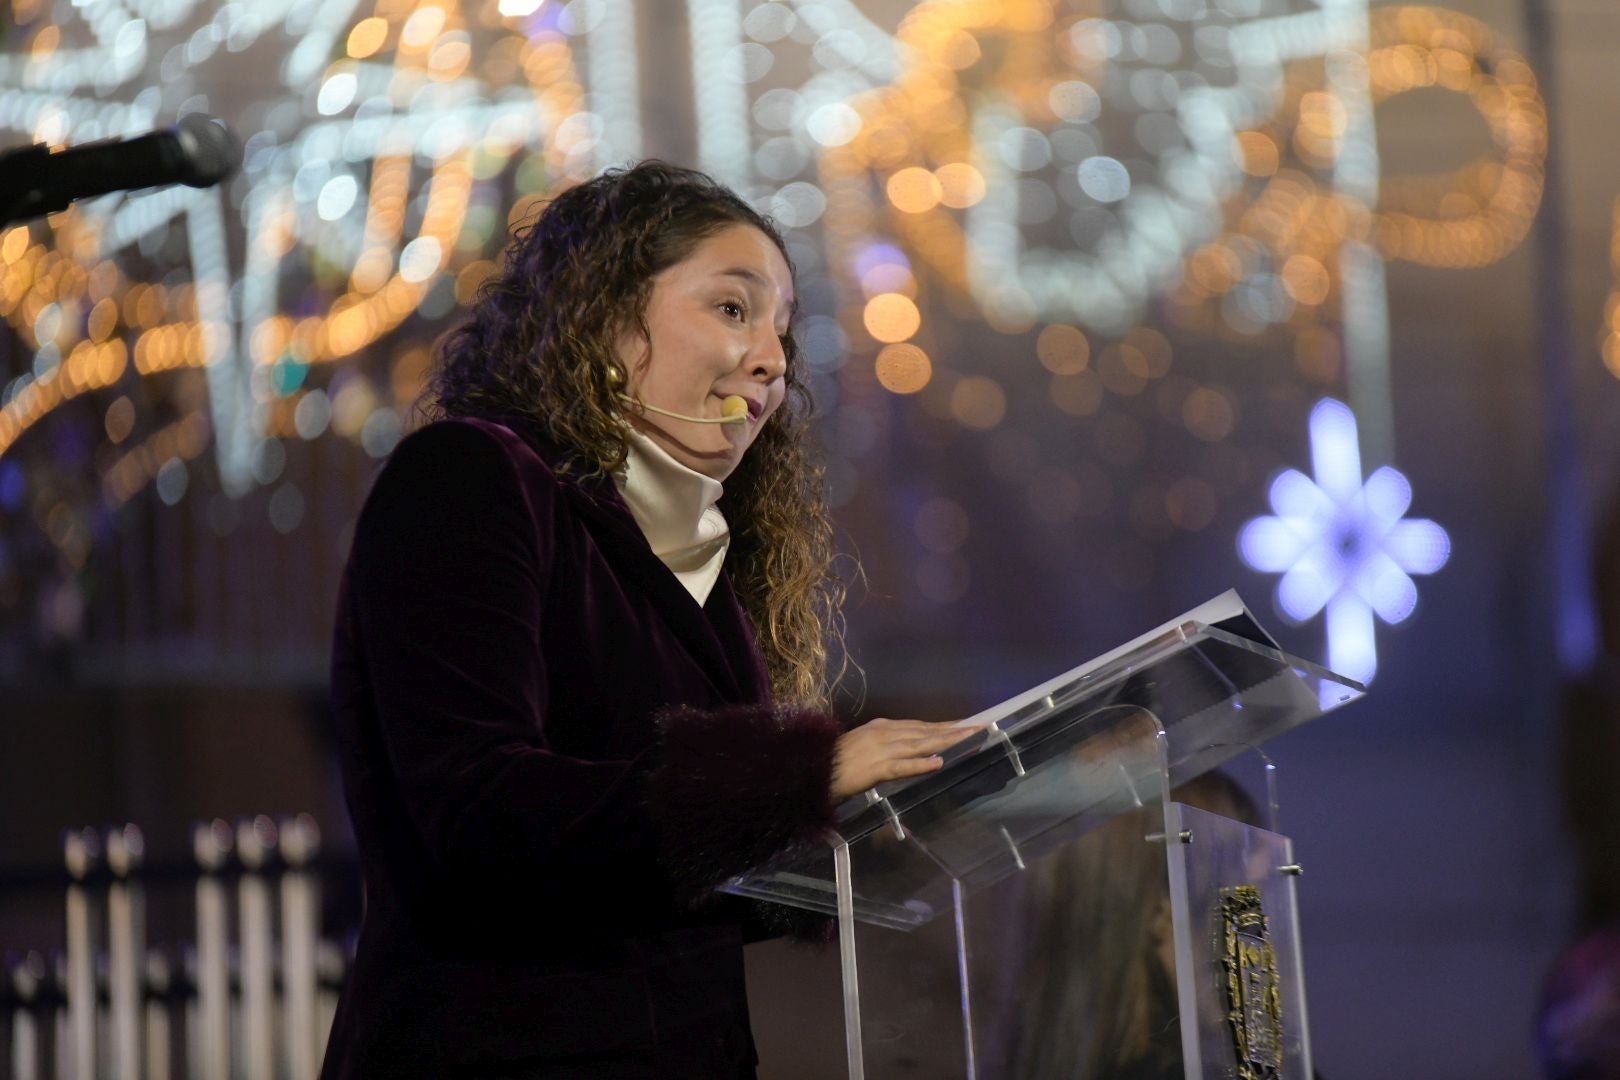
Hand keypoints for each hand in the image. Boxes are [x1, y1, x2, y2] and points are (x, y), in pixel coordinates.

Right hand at [829, 718, 977, 800]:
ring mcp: (881, 750)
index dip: (943, 725)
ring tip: (968, 737)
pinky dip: (921, 764)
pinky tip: (938, 762)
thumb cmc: (836, 761)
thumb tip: (908, 748)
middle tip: (977, 726)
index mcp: (881, 728)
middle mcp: (885, 734)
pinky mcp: (876, 769)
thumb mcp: (864, 745)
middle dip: (952, 729)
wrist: (814, 769)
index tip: (963, 724)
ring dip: (946, 740)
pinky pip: (903, 766)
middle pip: (925, 731)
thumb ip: (886, 745)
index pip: (919, 725)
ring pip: (920, 744)